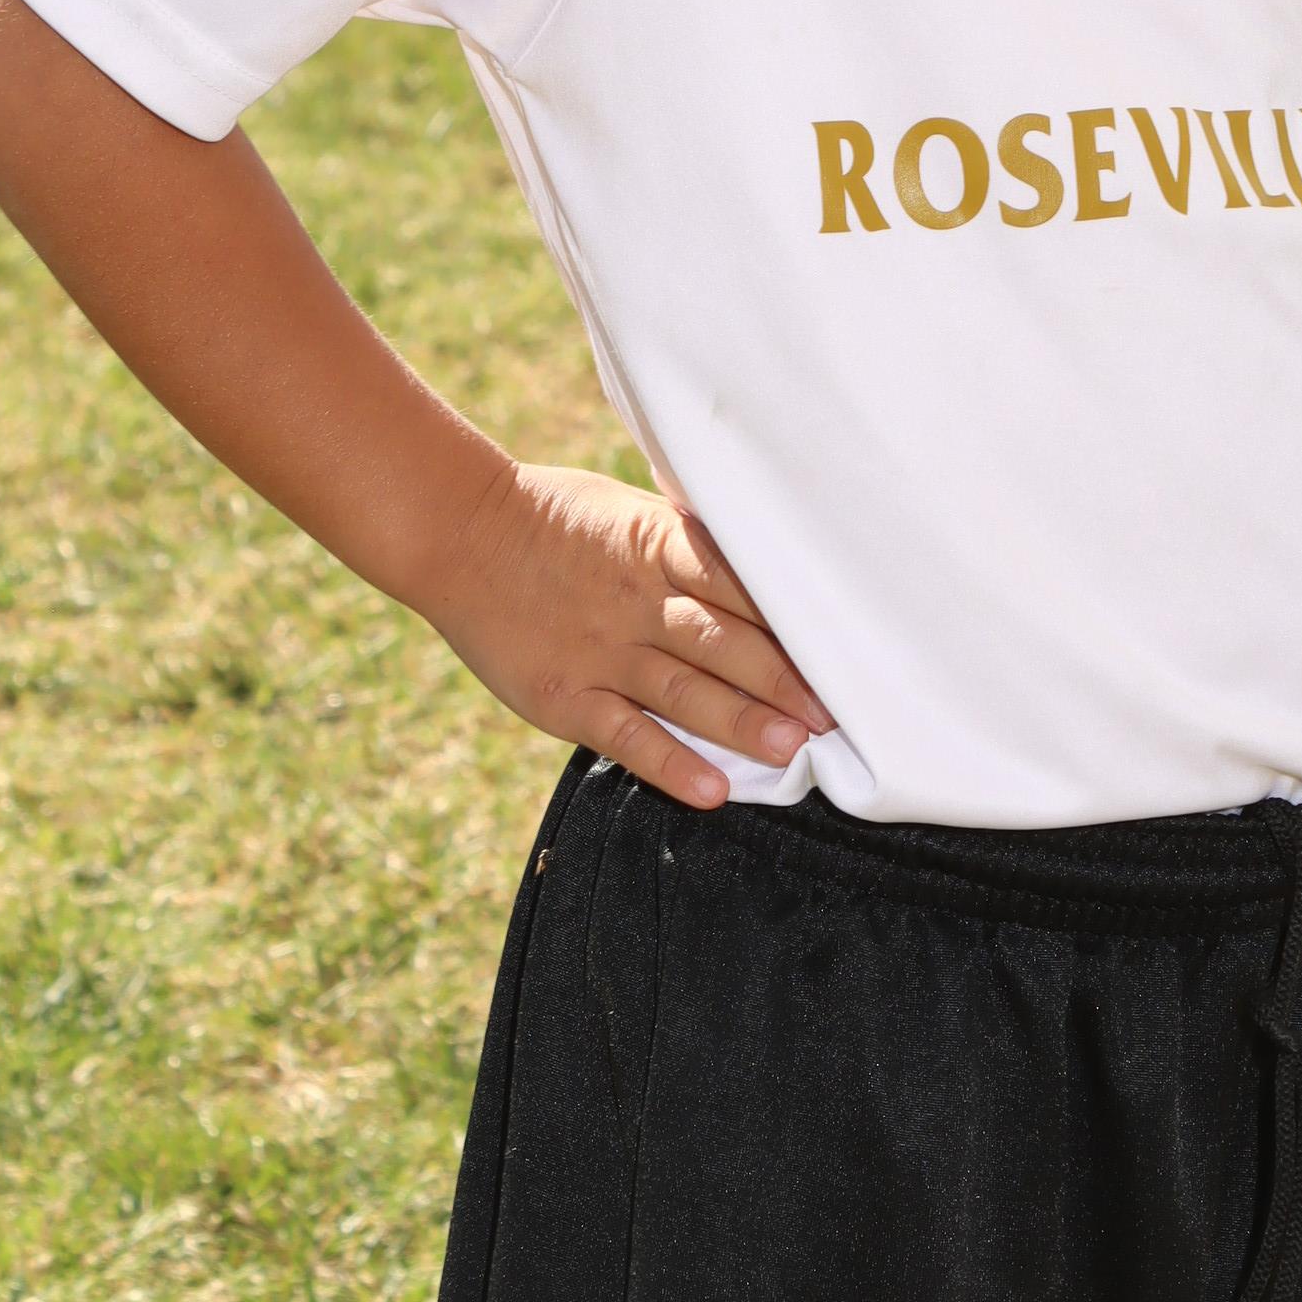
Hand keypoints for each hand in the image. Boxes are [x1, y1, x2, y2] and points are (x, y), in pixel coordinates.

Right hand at [414, 459, 832, 808]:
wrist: (458, 532)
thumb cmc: (558, 518)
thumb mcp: (630, 511)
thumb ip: (689, 545)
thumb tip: (767, 564)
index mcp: (658, 545)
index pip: (739, 582)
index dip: (791, 618)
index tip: (843, 646)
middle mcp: (636, 600)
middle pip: (723, 641)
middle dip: (783, 679)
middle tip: (838, 714)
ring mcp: (600, 651)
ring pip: (684, 691)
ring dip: (742, 722)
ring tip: (794, 750)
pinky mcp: (565, 695)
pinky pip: (626, 736)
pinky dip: (670, 764)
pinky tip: (712, 791)